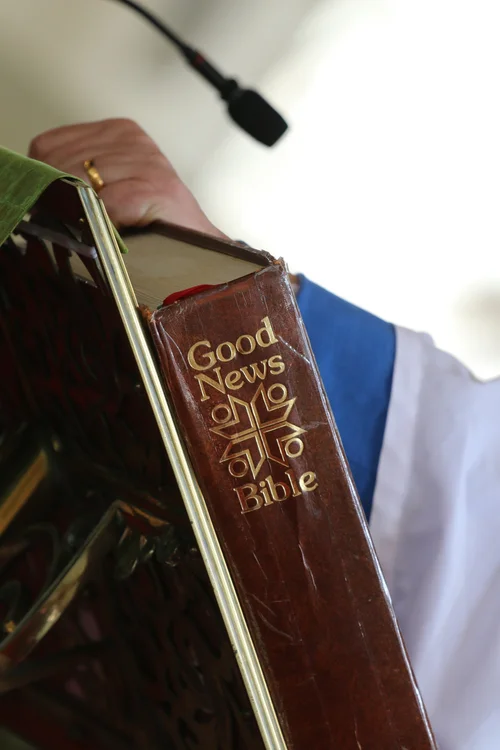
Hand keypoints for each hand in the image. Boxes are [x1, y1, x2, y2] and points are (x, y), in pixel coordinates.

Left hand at [28, 118, 225, 237]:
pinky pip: (109, 205)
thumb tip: (35, 188)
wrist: (199, 245)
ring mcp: (148, 162)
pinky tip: (114, 232)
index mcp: (119, 131)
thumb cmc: (154, 221)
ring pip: (82, 186)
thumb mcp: (111, 187)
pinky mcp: (157, 187)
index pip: (50, 146)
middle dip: (61, 199)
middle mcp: (134, 140)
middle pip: (62, 166)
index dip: (45, 180)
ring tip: (95, 231)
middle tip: (69, 224)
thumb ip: (76, 178)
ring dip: (82, 215)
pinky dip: (104, 224)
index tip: (53, 204)